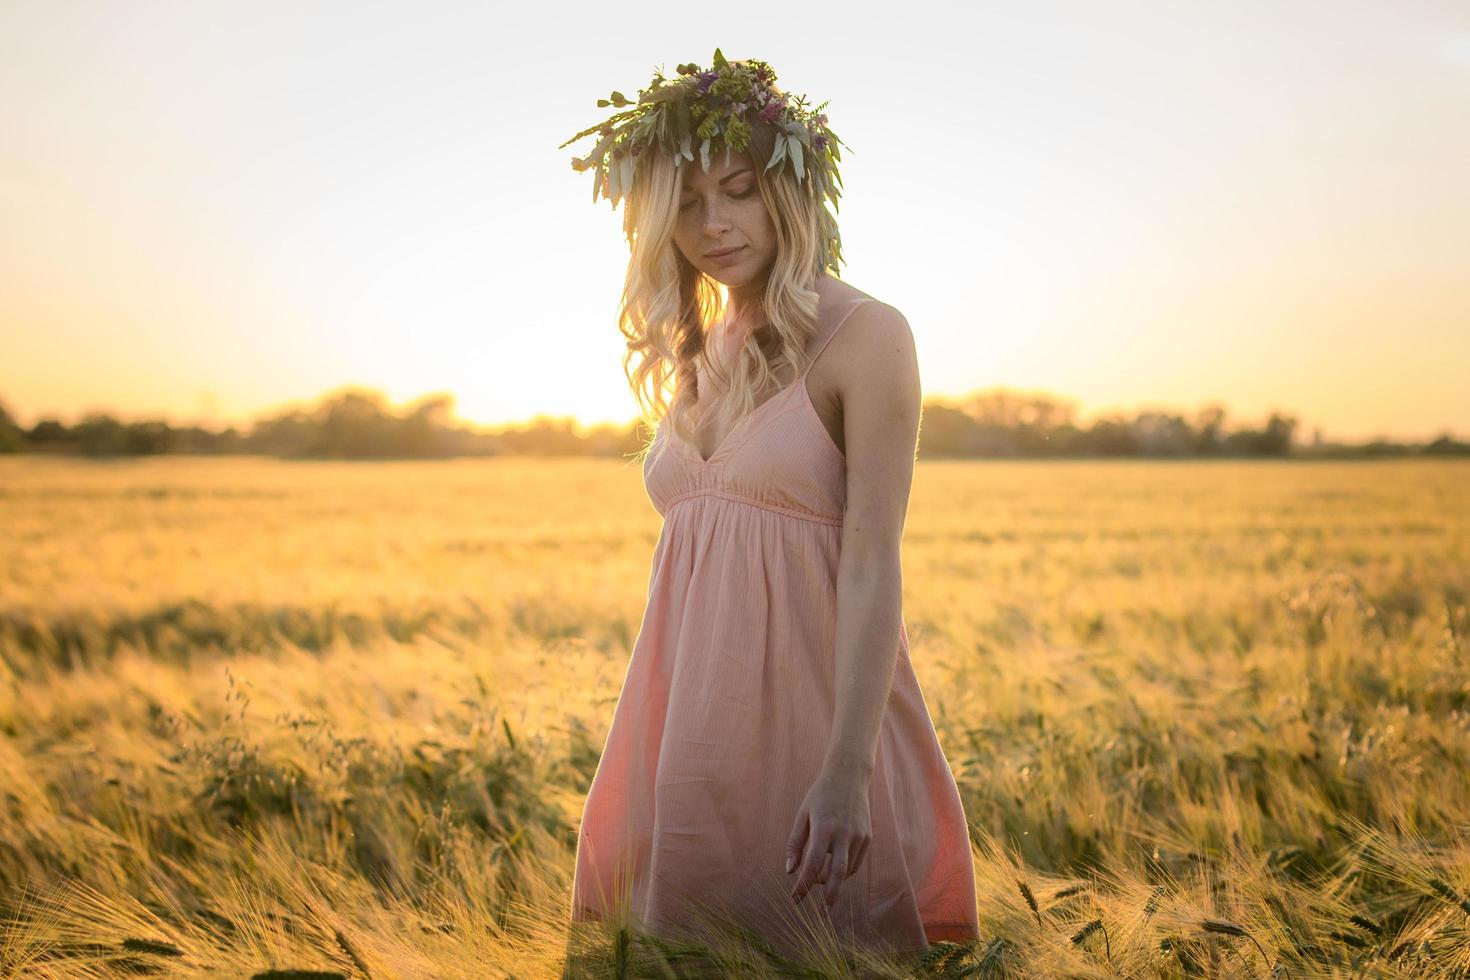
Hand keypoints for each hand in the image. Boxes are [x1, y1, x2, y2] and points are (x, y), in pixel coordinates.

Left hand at [785, 767, 871, 908]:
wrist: (849, 776)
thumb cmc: (820, 796)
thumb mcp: (802, 815)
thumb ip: (795, 844)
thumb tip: (789, 871)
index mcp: (824, 827)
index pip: (813, 863)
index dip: (803, 884)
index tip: (795, 898)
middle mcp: (844, 833)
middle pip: (837, 873)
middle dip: (829, 896)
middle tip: (821, 914)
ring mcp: (859, 836)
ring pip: (847, 870)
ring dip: (833, 881)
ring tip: (820, 881)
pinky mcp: (868, 837)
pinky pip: (856, 862)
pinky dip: (844, 870)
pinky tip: (833, 867)